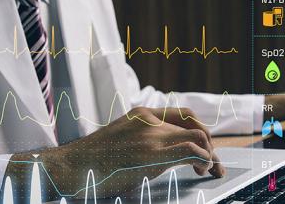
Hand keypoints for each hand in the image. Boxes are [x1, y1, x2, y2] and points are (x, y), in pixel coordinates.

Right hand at [6, 107, 223, 200]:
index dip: (200, 128)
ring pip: (197, 136)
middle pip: (195, 124)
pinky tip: (202, 169)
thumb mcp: (121, 136)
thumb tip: (162, 150)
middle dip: (210, 143)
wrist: (70, 165)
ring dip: (210, 154)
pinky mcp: (151, 155)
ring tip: (209, 170)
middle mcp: (150, 120)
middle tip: (214, 162)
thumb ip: (142, 136)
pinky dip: (204, 160)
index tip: (206, 145)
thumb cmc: (93, 157)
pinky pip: (190, 151)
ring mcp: (151, 136)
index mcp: (143, 114)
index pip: (184, 114)